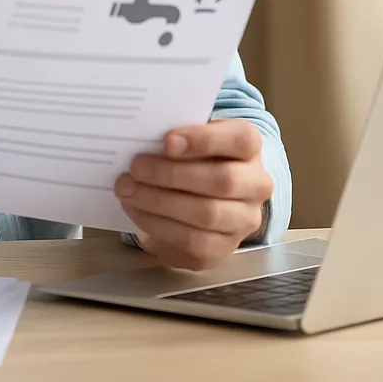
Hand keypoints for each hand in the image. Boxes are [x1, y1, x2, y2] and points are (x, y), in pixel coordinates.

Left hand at [114, 119, 272, 270]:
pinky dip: (158, 225)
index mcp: (249, 147)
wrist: (201, 191)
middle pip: (222, 180)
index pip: (240, 139)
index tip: (167, 141)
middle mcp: (256, 184)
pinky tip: (135, 209)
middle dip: (172, 174)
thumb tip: (140, 136)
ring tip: (127, 189)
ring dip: (160, 202)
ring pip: (207, 214)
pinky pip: (193, 242)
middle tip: (135, 167)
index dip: (204, 140)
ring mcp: (244, 219)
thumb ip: (173, 133)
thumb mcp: (187, 135)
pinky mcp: (224, 248)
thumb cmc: (190, 154)